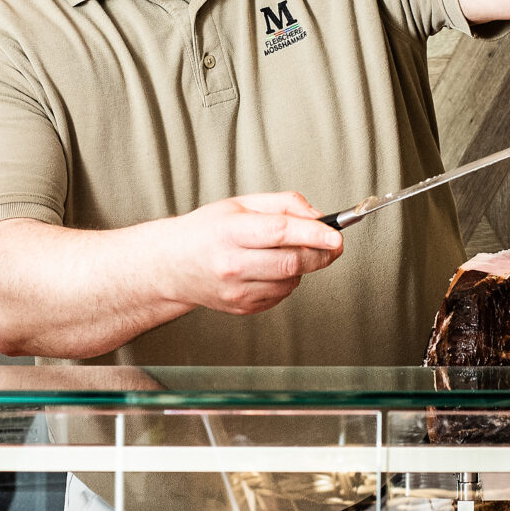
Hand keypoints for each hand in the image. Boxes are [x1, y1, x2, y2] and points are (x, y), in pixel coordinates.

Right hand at [153, 191, 343, 316]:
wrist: (172, 264)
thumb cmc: (207, 231)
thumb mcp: (240, 204)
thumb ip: (283, 204)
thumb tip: (317, 216)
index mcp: (231, 232)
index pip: (281, 232)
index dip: (315, 233)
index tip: (336, 235)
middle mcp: (232, 264)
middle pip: (292, 261)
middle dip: (321, 253)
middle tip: (332, 244)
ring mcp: (237, 290)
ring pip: (291, 280)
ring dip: (302, 267)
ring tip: (286, 252)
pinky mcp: (243, 307)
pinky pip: (281, 294)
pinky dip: (286, 281)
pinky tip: (270, 269)